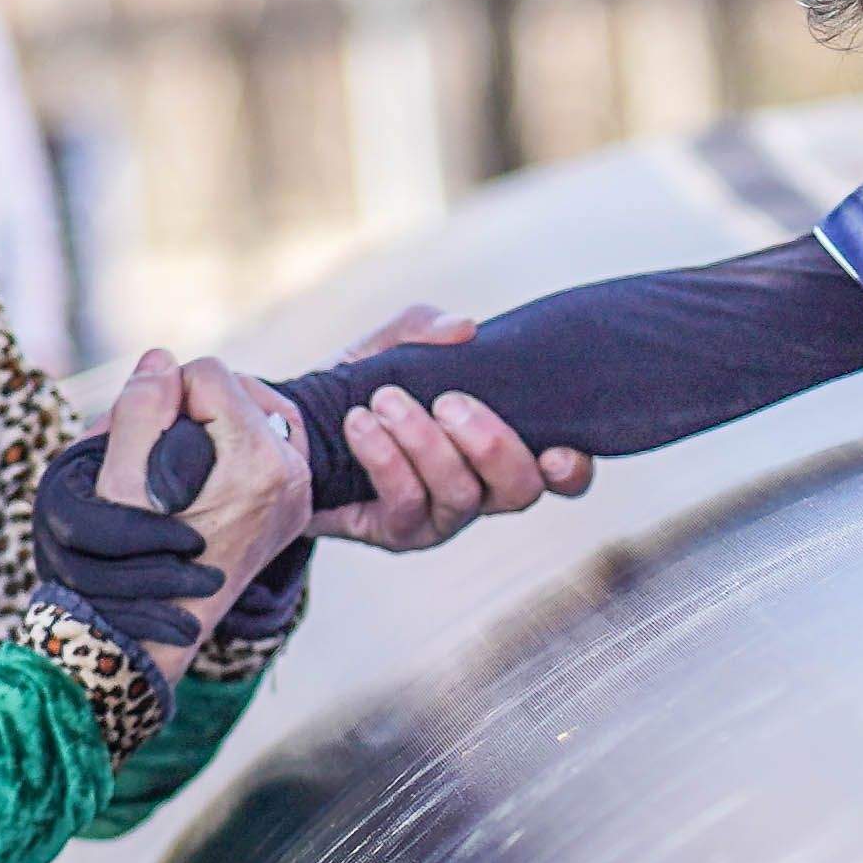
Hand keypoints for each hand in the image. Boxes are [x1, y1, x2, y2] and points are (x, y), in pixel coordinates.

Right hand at [94, 352, 314, 675]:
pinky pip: (266, 443)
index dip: (163, 394)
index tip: (141, 435)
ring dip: (210, 421)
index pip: (209, 374)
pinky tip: (198, 467)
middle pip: (238, 388)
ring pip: (253, 412)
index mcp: (258, 461)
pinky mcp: (294, 506)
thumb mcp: (120, 479)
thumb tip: (162, 359)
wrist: (155, 629)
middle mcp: (292, 475)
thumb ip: (140, 408)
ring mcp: (298, 493)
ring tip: (171, 455)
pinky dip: (231, 443)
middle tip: (153, 442)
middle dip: (192, 404)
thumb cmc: (130, 559)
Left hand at [305, 310, 595, 552]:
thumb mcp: (390, 347)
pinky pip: (406, 505)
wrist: (292, 429)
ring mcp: (441, 517)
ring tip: (386, 401)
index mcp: (498, 446)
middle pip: (519, 489)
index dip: (571, 469)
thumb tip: (464, 328)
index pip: (559, 472)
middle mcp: (481, 489)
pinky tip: (360, 424)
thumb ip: (425, 329)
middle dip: (491, 443)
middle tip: (448, 401)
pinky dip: (384, 458)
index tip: (557, 447)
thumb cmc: (360, 387)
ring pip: (460, 495)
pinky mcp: (398, 533)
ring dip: (425, 443)